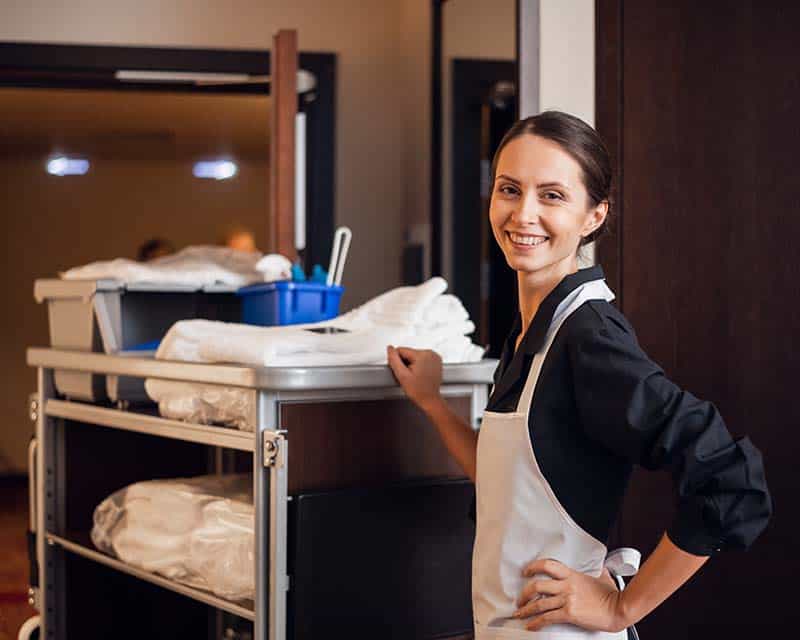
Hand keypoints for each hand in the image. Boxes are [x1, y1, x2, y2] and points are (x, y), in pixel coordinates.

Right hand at [386, 345, 442, 411]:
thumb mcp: (402, 375)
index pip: (401, 350)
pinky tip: (421, 375)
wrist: (430, 400)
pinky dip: (419, 365)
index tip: (404, 373)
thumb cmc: (419, 391)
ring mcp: (435, 357)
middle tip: (410, 376)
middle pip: (408, 353)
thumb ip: (393, 359)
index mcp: (422, 355)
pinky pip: (422, 359)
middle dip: (406, 363)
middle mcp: (431, 353)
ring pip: (415, 355)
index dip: (398, 362)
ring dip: (412, 364)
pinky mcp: (436, 361)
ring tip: (416, 376)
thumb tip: (390, 348)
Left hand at [513, 558, 627, 632]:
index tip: (526, 572)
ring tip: (519, 614)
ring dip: (526, 610)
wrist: (618, 608)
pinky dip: (536, 622)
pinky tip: (531, 625)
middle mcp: (566, 585)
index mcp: (572, 575)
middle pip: (537, 586)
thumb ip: (597, 572)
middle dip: (524, 594)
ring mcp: (567, 599)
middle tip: (519, 599)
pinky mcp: (569, 613)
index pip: (548, 565)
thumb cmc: (612, 595)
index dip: (533, 567)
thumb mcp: (602, 577)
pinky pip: (547, 618)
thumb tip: (601, 570)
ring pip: (539, 604)